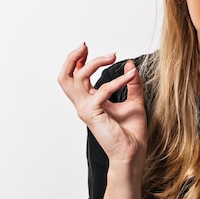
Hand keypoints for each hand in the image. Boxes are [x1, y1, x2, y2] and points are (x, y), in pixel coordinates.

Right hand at [58, 43, 146, 166]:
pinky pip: (102, 91)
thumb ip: (132, 83)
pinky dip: (117, 81)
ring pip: (76, 79)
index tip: (87, 48)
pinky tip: (130, 76)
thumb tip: (130, 65)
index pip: (74, 77)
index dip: (77, 60)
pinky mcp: (93, 114)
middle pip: (65, 77)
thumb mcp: (134, 101)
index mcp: (90, 101)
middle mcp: (83, 104)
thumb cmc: (131, 132)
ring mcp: (86, 109)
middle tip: (85, 46)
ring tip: (112, 56)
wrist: (133, 152)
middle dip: (72, 58)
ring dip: (94, 63)